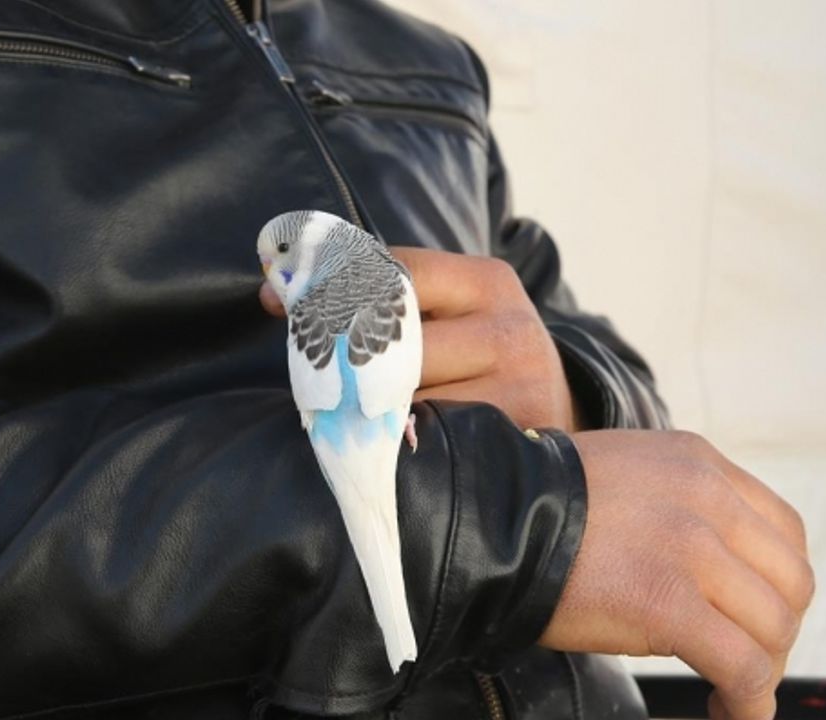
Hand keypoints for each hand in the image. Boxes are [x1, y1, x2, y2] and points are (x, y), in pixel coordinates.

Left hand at [259, 246, 579, 430]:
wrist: (552, 417)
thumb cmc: (475, 360)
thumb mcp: (445, 316)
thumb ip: (376, 301)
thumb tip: (273, 296)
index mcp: (488, 282)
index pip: (399, 273)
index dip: (334, 287)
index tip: (279, 304)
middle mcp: (512, 330)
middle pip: (400, 342)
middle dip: (346, 360)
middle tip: (308, 377)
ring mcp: (522, 389)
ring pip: (411, 400)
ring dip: (369, 413)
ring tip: (346, 420)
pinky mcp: (516, 442)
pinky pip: (433, 445)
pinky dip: (400, 449)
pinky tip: (383, 452)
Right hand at [543, 430, 813, 719]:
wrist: (481, 518)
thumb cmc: (532, 508)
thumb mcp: (621, 476)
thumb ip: (672, 503)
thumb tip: (702, 566)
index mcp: (697, 463)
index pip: (782, 530)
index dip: (778, 585)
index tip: (753, 618)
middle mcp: (707, 497)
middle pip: (790, 581)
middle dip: (776, 633)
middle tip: (742, 664)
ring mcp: (691, 548)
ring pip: (774, 628)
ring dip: (763, 672)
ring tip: (730, 694)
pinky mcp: (669, 604)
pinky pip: (742, 668)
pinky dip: (748, 704)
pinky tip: (728, 714)